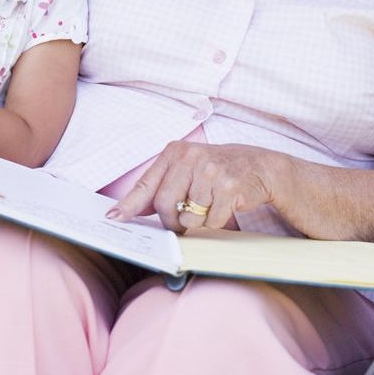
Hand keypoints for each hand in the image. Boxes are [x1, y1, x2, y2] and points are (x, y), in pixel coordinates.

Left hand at [107, 142, 276, 232]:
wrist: (259, 166)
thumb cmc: (218, 170)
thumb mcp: (188, 168)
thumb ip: (161, 186)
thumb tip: (129, 210)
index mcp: (176, 152)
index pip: (146, 183)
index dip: (129, 204)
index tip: (114, 217)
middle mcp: (191, 158)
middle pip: (165, 205)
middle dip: (172, 221)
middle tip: (182, 222)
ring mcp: (210, 171)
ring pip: (189, 217)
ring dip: (198, 221)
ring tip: (210, 204)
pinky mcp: (229, 187)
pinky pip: (211, 220)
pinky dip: (216, 221)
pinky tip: (224, 205)